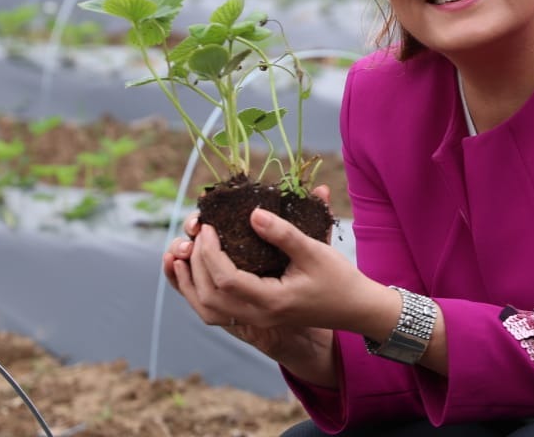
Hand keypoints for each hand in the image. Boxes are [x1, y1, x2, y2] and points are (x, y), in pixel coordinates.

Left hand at [161, 186, 359, 384]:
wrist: (354, 308)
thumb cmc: (338, 278)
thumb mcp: (313, 251)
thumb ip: (283, 233)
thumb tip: (252, 214)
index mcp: (271, 301)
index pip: (226, 281)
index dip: (210, 253)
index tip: (209, 226)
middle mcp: (258, 316)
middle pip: (209, 297)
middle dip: (195, 263)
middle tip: (196, 233)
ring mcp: (255, 320)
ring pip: (207, 310)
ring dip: (189, 282)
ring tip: (179, 254)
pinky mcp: (256, 316)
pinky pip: (217, 311)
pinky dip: (199, 292)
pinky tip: (193, 271)